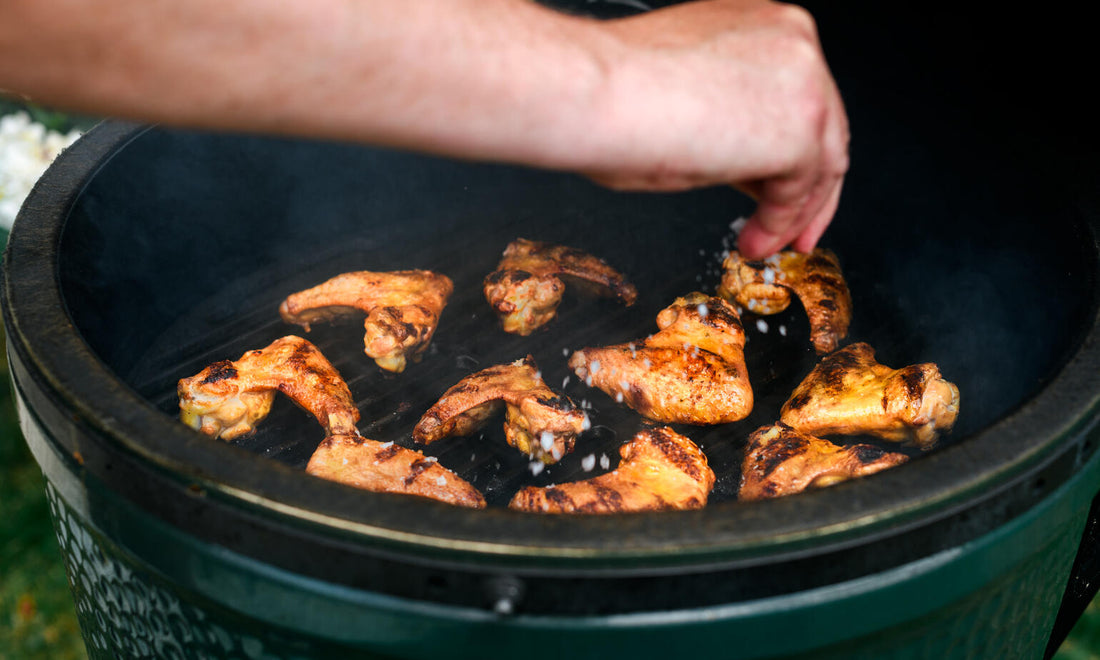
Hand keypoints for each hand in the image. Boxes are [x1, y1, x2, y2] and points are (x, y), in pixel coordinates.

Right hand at [585, 0, 848, 257]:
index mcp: (762, 25)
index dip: (794, 150)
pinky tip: (755, 239)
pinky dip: (780, 223)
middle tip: (792, 230)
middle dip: (808, 189)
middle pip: (824, 128)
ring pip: (821, 162)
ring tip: (765, 243)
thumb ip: (732, 116)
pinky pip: (801, 191)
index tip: (780, 186)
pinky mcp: (800, 130)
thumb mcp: (690, 94)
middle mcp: (793, 42)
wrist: (594, 93)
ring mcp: (804, 83)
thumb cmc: (614, 92)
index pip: (800, 96)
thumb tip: (742, 161)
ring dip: (794, 213)